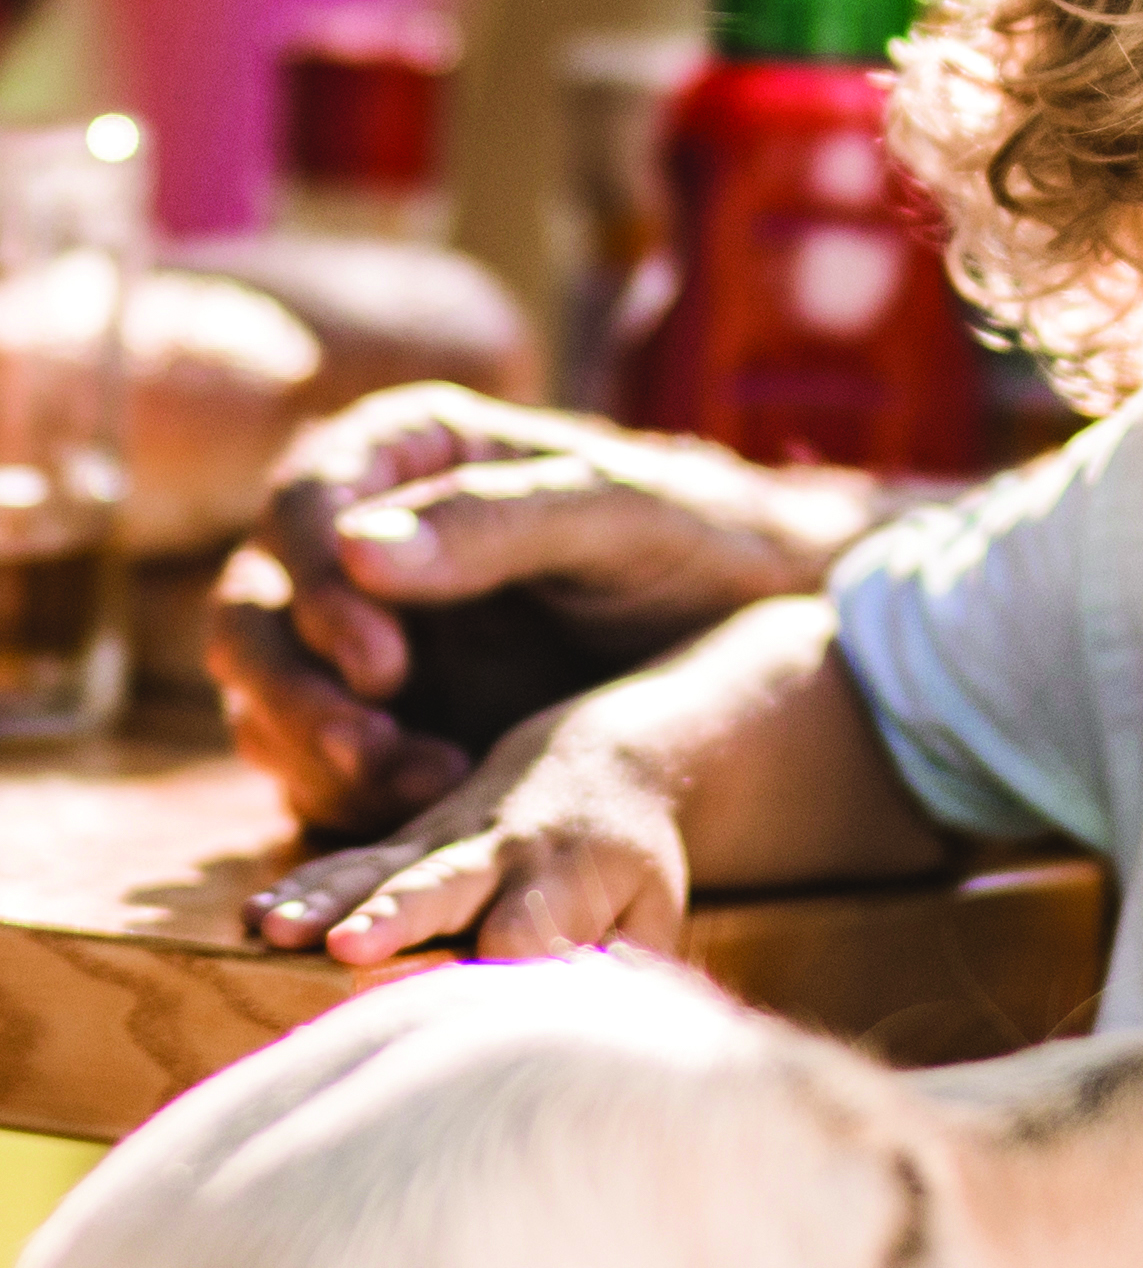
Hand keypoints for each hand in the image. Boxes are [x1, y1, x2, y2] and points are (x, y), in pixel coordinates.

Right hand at [209, 387, 865, 839]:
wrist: (761, 624)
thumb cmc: (696, 537)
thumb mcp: (616, 513)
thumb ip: (496, 521)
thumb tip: (357, 543)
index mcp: (408, 455)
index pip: (304, 506)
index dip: (317, 587)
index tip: (381, 663)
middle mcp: (362, 543)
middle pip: (254, 613)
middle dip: (296, 691)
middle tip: (374, 751)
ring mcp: (362, 637)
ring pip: (269, 700)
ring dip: (320, 754)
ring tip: (426, 788)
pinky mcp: (383, 723)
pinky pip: (317, 768)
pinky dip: (351, 798)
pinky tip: (433, 812)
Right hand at [243, 711, 688, 965]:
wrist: (601, 762)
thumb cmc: (627, 867)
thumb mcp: (649, 913)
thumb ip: (624, 970)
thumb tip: (593, 1031)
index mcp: (572, 872)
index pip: (532, 924)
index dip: (506, 957)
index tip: (474, 998)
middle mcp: (503, 852)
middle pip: (445, 886)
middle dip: (395, 917)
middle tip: (346, 948)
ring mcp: (447, 840)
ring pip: (379, 869)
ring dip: (324, 899)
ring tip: (273, 930)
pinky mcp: (409, 840)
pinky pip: (349, 861)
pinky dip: (302, 886)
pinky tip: (254, 916)